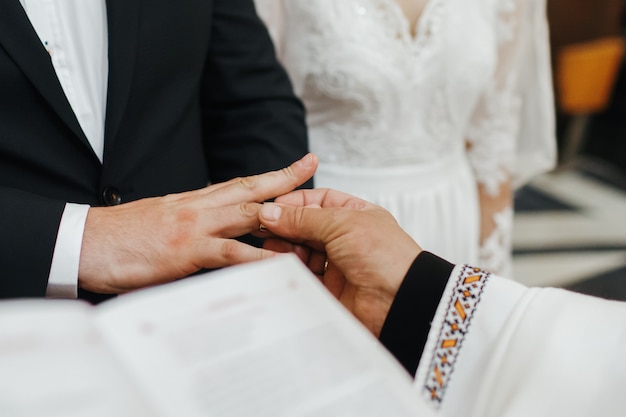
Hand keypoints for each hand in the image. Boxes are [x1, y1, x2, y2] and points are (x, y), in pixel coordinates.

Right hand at [78, 154, 317, 293]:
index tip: (292, 167)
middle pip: (249, 188)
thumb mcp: (161, 224)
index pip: (237, 185)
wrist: (83, 243)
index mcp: (192, 202)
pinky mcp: (185, 250)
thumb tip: (212, 237)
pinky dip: (256, 257)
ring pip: (246, 213)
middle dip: (284, 178)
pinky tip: (278, 262)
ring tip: (312, 216)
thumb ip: (190, 226)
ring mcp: (193, 226)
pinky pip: (228, 252)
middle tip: (311, 166)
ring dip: (281, 213)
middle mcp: (197, 207)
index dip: (267, 177)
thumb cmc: (120, 238)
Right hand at [258, 188, 420, 335]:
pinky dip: (290, 271)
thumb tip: (271, 212)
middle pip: (306, 227)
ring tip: (274, 249)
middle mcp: (346, 238)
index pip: (319, 201)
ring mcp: (337, 264)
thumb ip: (303, 218)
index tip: (271, 207)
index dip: (294, 202)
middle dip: (285, 227)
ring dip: (286, 249)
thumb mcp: (341, 224)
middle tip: (264, 229)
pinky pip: (303, 276)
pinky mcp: (329, 289)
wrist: (400, 301)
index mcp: (355, 215)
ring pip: (301, 252)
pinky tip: (280, 266)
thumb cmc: (385, 256)